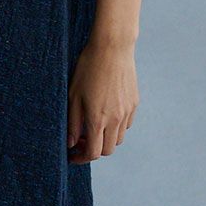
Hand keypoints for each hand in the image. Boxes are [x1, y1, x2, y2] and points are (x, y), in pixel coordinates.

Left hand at [66, 39, 138, 162]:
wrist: (113, 47)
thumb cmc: (88, 68)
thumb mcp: (73, 95)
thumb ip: (73, 122)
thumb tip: (71, 143)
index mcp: (98, 119)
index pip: (93, 153)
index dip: (81, 158)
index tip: (72, 154)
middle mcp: (116, 119)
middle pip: (107, 150)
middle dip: (93, 150)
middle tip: (80, 140)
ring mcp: (127, 111)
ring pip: (118, 138)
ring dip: (105, 139)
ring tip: (92, 126)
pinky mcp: (134, 103)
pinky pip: (126, 124)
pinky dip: (115, 127)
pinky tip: (105, 114)